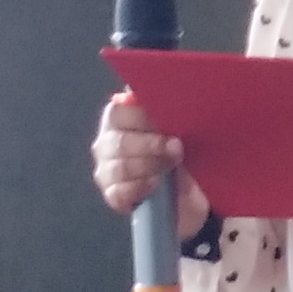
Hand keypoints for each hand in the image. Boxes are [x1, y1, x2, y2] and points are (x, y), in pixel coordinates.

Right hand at [92, 92, 212, 238]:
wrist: (187, 189)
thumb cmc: (177, 149)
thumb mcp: (174, 126)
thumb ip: (160, 110)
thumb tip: (144, 95)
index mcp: (118, 117)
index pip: (118, 111)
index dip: (143, 118)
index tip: (166, 125)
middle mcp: (106, 142)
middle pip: (119, 142)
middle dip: (152, 146)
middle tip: (175, 149)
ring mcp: (105, 170)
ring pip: (121, 168)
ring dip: (150, 167)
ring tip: (168, 168)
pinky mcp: (111, 195)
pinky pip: (120, 192)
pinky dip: (142, 188)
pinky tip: (155, 184)